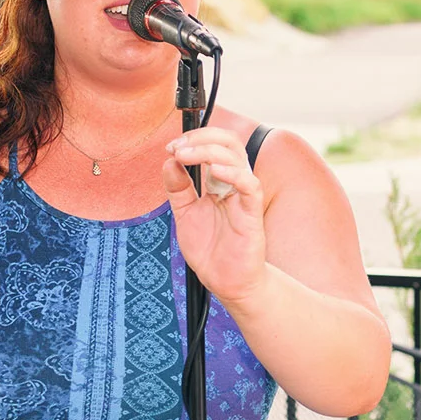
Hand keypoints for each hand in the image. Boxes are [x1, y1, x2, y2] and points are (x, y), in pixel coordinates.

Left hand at [163, 127, 267, 306]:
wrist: (226, 282)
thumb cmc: (211, 250)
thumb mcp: (185, 214)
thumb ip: (178, 189)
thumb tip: (169, 162)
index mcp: (220, 182)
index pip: (214, 145)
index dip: (193, 139)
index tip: (170, 148)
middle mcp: (234, 184)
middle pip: (229, 143)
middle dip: (201, 137)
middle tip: (177, 147)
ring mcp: (244, 197)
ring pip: (237, 158)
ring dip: (209, 150)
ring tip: (186, 156)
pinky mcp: (252, 214)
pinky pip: (250, 186)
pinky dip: (233, 173)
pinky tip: (214, 170)